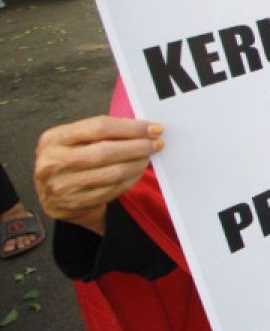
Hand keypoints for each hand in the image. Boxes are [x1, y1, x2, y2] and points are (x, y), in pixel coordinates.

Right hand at [34, 117, 163, 234]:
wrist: (52, 196)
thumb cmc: (69, 159)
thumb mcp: (74, 140)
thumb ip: (101, 132)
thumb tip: (141, 127)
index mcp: (54, 139)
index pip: (99, 127)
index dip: (131, 127)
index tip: (153, 128)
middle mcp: (53, 162)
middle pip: (107, 151)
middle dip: (138, 146)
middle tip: (156, 143)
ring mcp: (63, 186)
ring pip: (113, 173)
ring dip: (137, 163)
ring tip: (148, 157)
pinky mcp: (76, 204)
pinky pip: (113, 189)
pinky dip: (131, 179)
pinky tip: (137, 171)